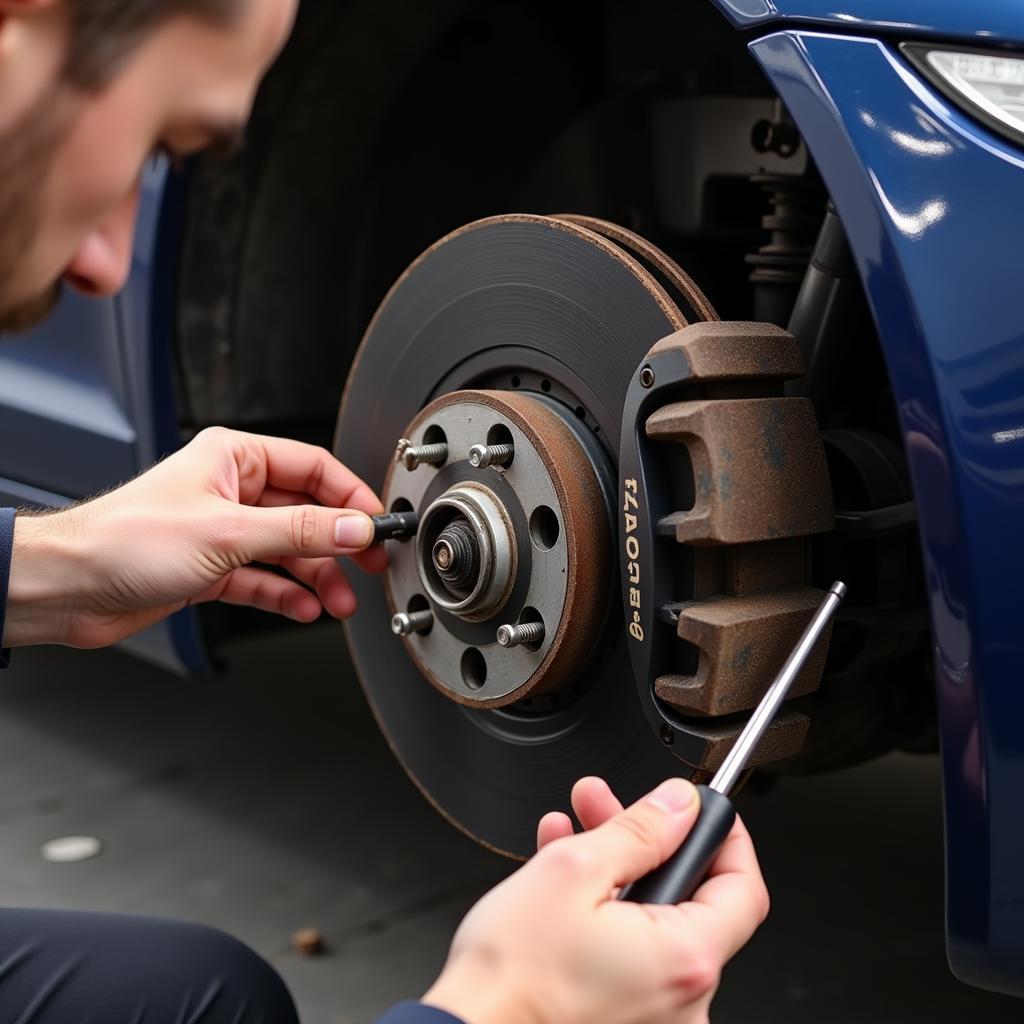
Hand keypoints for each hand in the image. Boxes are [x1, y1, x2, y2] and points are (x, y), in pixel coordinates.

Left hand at [4, 426, 386, 647]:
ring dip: (316, 577)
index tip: (378, 524)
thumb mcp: (229, 533)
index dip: (351, 497)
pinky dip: (285, 595)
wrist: (68, 587)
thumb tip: (356, 528)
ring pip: (288, 551)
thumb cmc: (125, 539)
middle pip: (306, 513)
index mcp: (235, 459)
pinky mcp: (212, 568)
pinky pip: (264, 579)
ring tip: (339, 600)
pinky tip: (304, 609)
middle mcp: (232, 492)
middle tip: (369, 566)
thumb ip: (300, 531)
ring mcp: (223, 532)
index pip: (314, 468)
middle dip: (338, 544)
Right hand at [423, 777, 768, 1023]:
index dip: (724, 837)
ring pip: (653, 920)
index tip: (700, 810)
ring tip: (572, 831)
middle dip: (645, 839)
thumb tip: (679, 805)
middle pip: (690, 898)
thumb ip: (638, 830)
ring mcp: (655, 1017)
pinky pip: (632, 952)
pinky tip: (566, 875)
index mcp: (685, 959)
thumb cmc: (511, 976)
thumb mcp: (573, 870)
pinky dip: (606, 911)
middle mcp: (684, 1000)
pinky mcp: (625, 1021)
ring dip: (615, 867)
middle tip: (607, 803)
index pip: (744, 887)